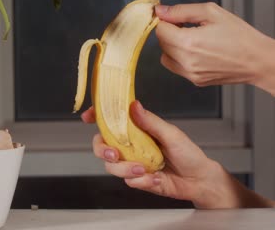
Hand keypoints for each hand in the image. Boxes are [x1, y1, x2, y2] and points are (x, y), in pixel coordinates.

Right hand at [82, 101, 272, 207]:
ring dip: (126, 169)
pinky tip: (157, 178)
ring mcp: (131, 163)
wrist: (199, 181)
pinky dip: (142, 181)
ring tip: (145, 170)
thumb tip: (134, 105)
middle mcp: (130, 146)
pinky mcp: (137, 179)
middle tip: (113, 154)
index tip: (88, 116)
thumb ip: (150, 121)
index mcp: (136, 130)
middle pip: (101, 145)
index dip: (96, 117)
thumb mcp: (171, 133)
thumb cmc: (188, 153)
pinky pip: (128, 181)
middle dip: (102, 150)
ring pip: (112, 166)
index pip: (110, 121)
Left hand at [155, 3, 274, 95]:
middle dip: (170, 34)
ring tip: (193, 40)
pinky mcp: (195, 80)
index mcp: (188, 42)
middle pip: (161, 44)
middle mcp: (186, 61)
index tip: (176, 20)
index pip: (160, 30)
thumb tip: (161, 11)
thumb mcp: (212, 13)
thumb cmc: (240, 37)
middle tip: (188, 28)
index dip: (167, 22)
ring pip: (165, 57)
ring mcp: (190, 73)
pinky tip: (197, 52)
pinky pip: (176, 68)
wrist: (257, 60)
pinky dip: (180, 59)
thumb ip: (181, 11)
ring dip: (172, 47)